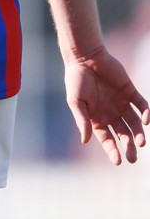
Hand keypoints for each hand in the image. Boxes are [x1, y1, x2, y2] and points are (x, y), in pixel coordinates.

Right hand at [64, 46, 149, 164]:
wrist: (85, 57)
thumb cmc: (76, 80)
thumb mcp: (76, 102)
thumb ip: (82, 120)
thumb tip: (85, 141)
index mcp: (97, 119)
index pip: (107, 139)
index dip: (112, 150)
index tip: (117, 161)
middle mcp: (111, 114)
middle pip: (123, 134)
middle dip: (129, 147)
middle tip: (133, 158)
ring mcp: (122, 103)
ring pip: (135, 123)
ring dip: (139, 133)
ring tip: (141, 143)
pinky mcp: (130, 92)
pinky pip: (141, 105)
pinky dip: (146, 113)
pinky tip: (146, 120)